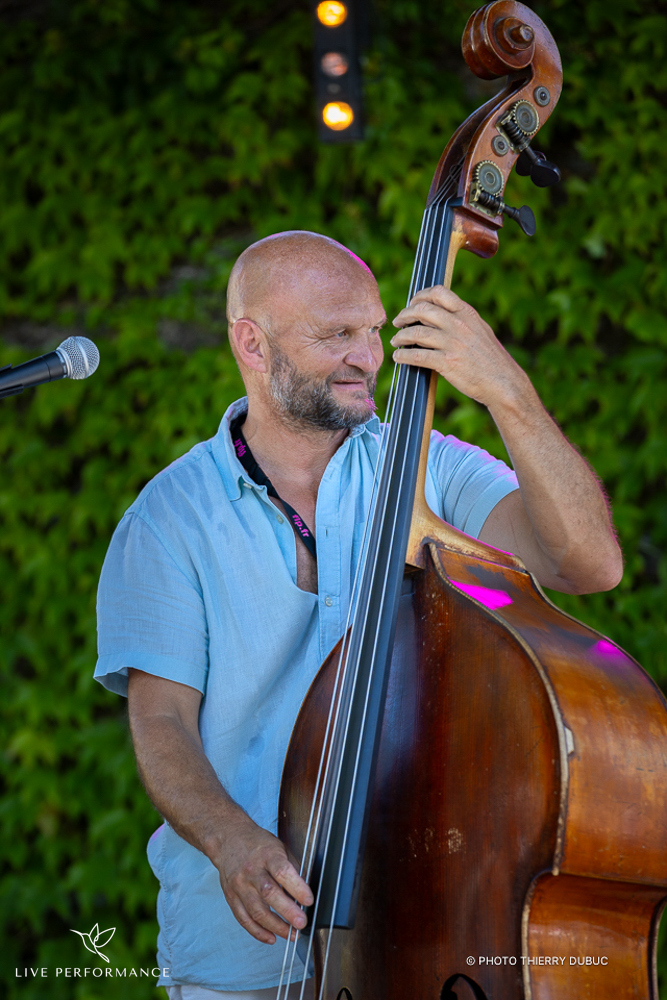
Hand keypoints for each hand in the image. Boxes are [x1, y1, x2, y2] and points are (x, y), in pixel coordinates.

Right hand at [215, 814, 313, 944]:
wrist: (228, 839)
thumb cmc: (258, 844)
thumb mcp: (279, 847)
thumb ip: (292, 868)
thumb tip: (304, 892)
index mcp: (267, 854)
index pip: (282, 872)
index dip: (297, 887)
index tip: (309, 900)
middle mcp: (251, 870)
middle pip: (269, 894)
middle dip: (287, 912)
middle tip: (302, 923)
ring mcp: (239, 885)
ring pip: (256, 911)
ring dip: (276, 926)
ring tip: (292, 934)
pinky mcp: (231, 897)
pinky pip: (243, 918)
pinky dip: (258, 932)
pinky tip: (272, 937)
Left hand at [391, 286, 529, 409]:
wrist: (503, 382)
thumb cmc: (491, 359)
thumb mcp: (480, 330)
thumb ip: (462, 319)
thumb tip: (439, 313)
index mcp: (467, 313)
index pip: (439, 293)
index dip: (420, 296)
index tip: (412, 303)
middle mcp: (459, 325)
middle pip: (422, 310)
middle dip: (405, 315)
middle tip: (398, 323)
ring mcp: (453, 343)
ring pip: (416, 333)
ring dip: (401, 337)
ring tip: (396, 341)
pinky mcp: (447, 363)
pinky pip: (417, 356)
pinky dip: (403, 356)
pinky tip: (398, 357)